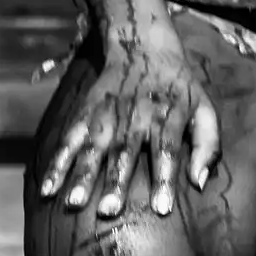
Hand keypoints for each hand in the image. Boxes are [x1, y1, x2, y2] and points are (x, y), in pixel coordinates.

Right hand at [35, 14, 220, 219]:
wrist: (141, 44)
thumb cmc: (179, 87)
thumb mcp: (205, 107)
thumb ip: (207, 145)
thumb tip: (200, 184)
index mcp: (167, 116)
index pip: (166, 150)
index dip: (164, 179)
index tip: (161, 209)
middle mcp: (135, 117)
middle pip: (125, 152)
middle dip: (116, 182)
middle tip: (109, 211)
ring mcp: (107, 115)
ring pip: (94, 147)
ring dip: (83, 175)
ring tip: (74, 203)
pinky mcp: (86, 113)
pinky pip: (69, 140)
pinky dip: (57, 163)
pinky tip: (48, 188)